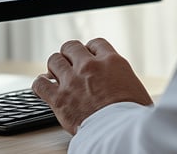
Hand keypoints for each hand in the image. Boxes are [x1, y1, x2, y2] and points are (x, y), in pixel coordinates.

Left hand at [32, 37, 152, 133]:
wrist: (121, 133)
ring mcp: (72, 81)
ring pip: (54, 60)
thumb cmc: (133, 116)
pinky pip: (40, 84)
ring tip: (56, 74)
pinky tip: (44, 87)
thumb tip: (120, 83)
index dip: (91, 50)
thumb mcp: (136, 87)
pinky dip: (40, 84)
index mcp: (112, 62)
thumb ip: (122, 78)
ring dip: (55, 67)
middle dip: (70, 54)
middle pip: (71, 46)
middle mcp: (90, 66)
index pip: (96, 43)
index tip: (89, 57)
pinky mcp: (59, 99)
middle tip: (71, 64)